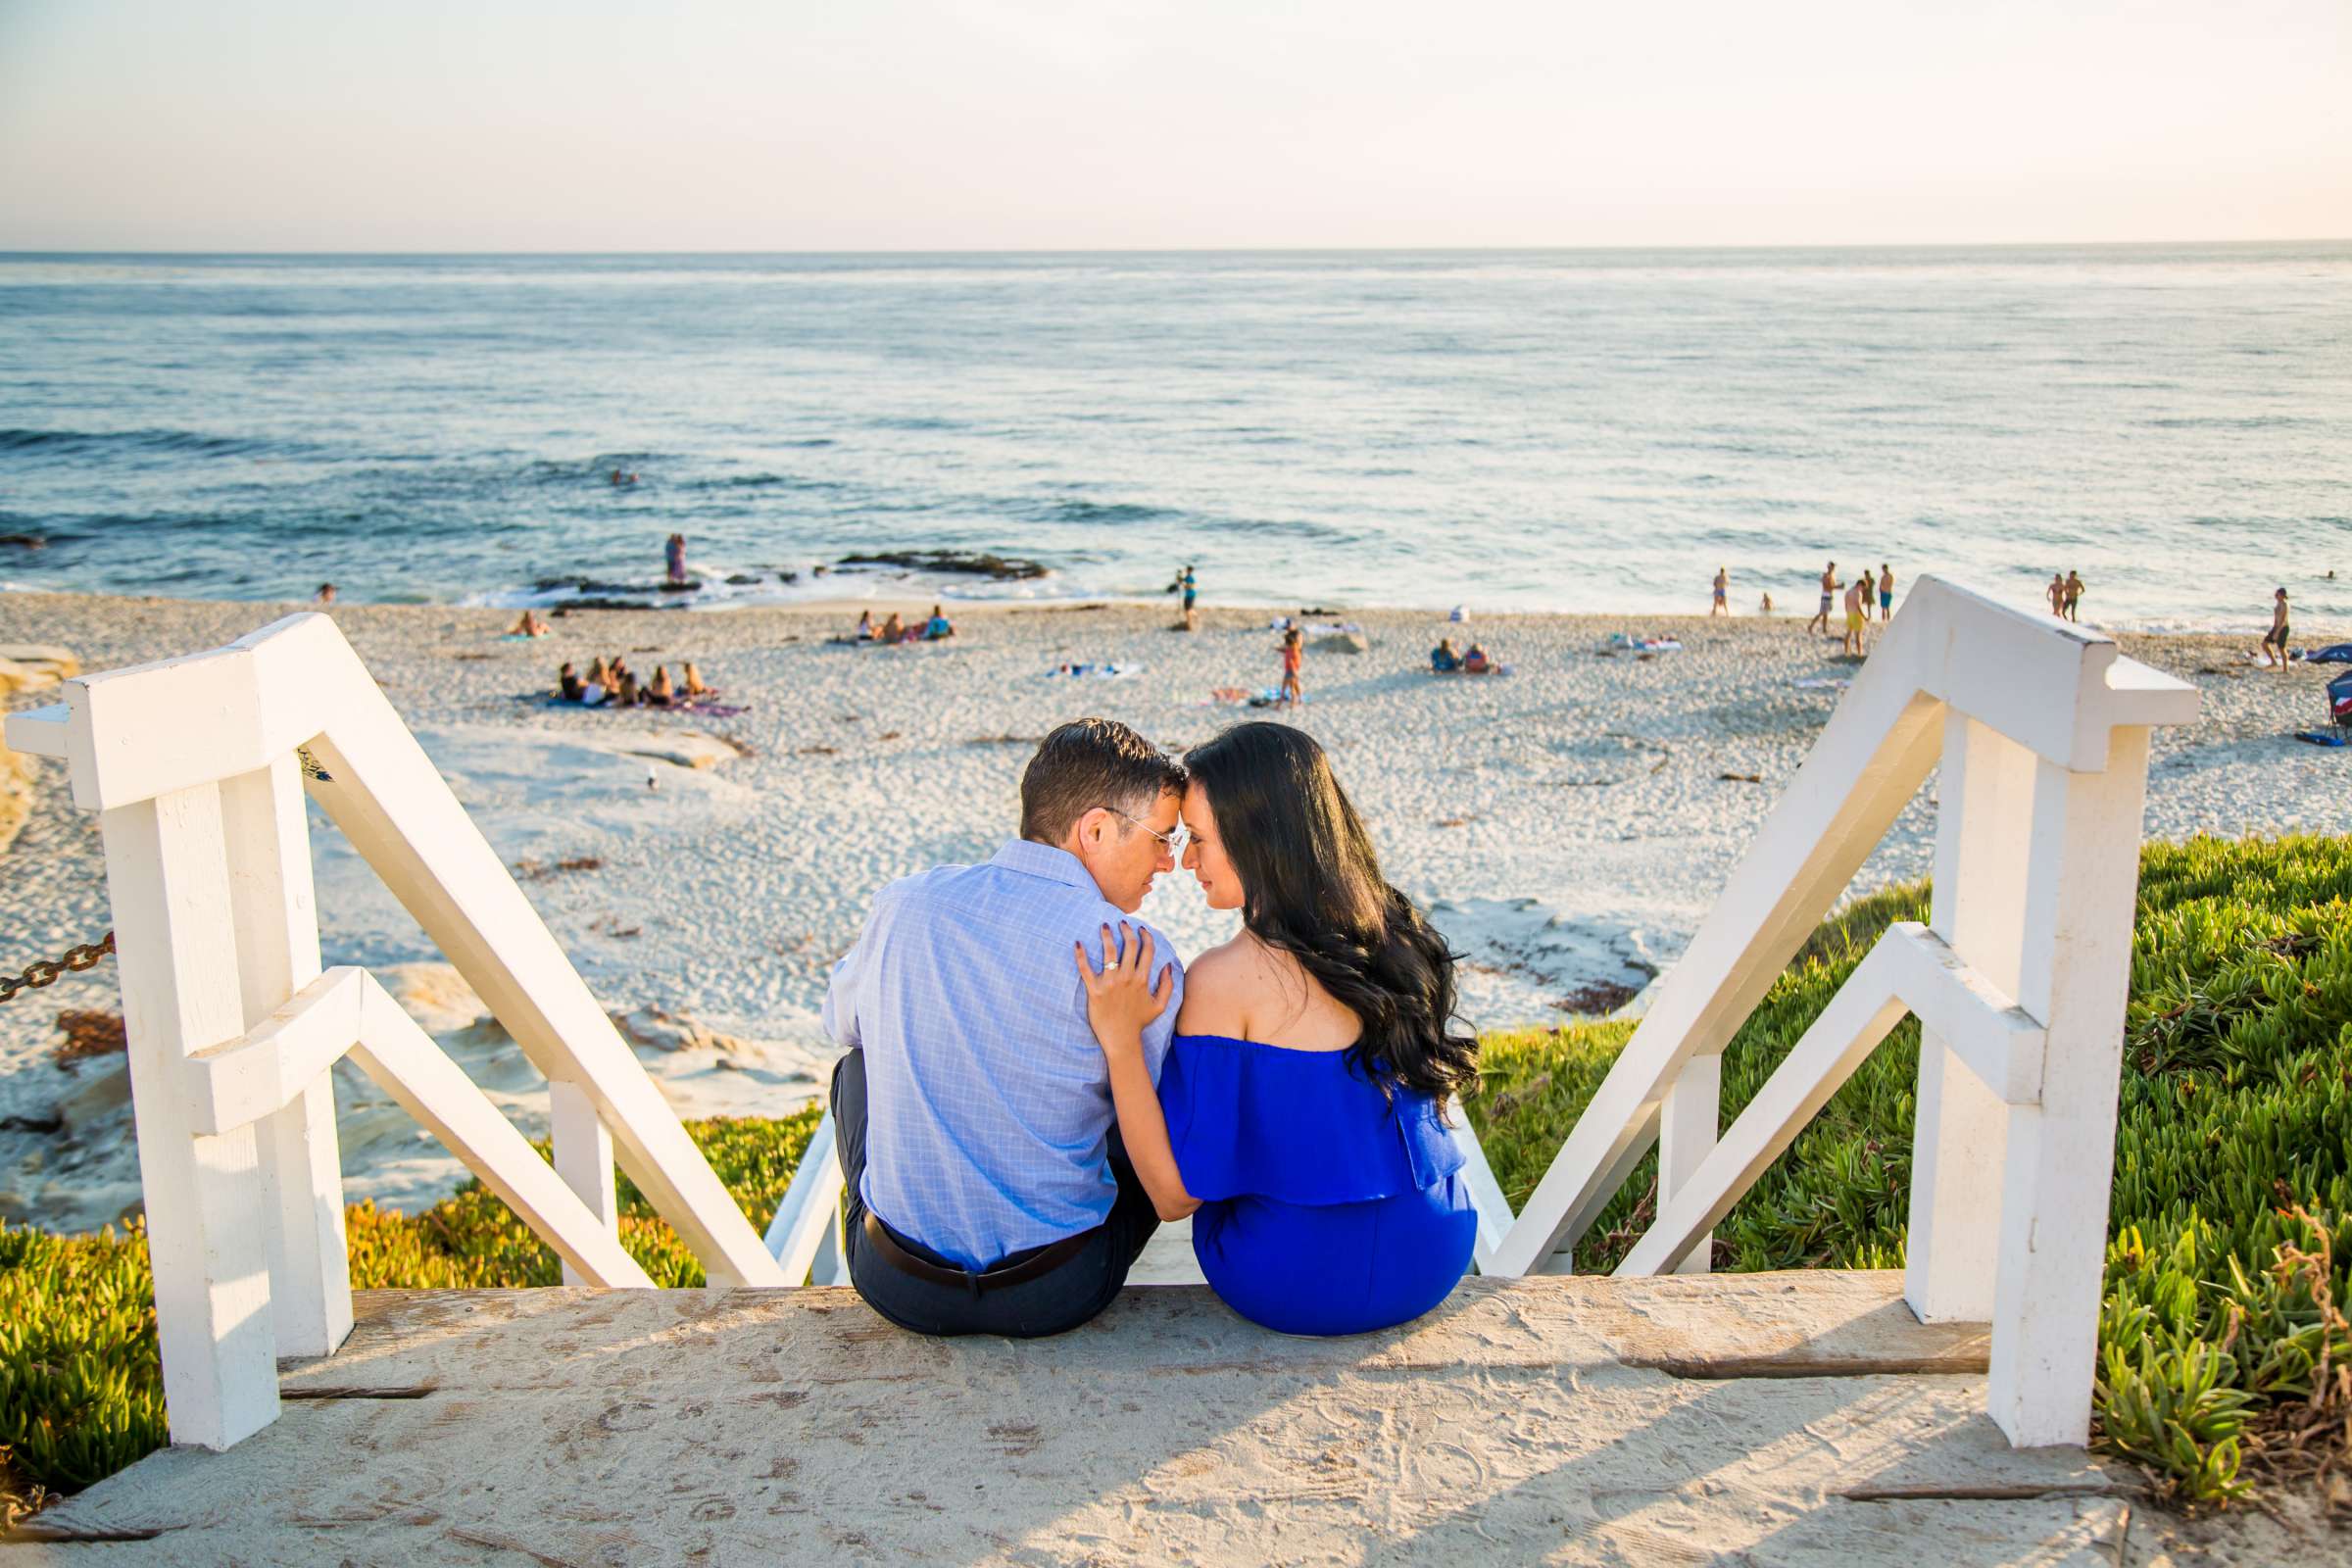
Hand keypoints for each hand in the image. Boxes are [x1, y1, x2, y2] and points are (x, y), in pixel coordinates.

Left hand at [1072, 923, 1173, 1057]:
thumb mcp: (1159, 1005)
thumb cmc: (1139, 1022)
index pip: (1147, 950)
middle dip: (1126, 930)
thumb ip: (1167, 985)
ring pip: (1109, 952)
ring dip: (1107, 935)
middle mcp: (1127, 978)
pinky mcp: (1094, 990)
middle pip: (1129, 946)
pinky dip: (1080, 955)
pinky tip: (1077, 943)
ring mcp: (1110, 984)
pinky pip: (1085, 969)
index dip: (1145, 936)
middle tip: (1122, 923)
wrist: (1121, 1039)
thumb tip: (1168, 966)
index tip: (1141, 929)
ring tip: (1104, 926)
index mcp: (1142, 980)